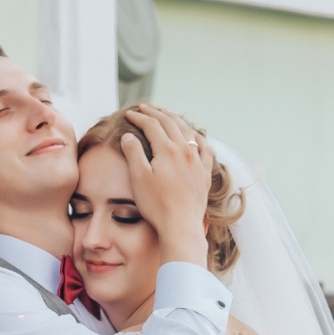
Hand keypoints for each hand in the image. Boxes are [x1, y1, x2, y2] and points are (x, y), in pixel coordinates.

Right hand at [121, 104, 212, 267]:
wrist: (180, 227)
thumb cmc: (157, 205)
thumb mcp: (138, 177)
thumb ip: (132, 152)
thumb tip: (128, 135)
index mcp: (168, 149)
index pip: (151, 125)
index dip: (138, 117)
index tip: (128, 114)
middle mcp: (185, 151)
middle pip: (169, 123)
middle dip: (155, 113)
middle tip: (144, 108)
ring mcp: (197, 162)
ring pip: (188, 132)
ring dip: (175, 119)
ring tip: (167, 112)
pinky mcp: (204, 175)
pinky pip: (205, 148)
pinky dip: (198, 137)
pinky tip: (195, 135)